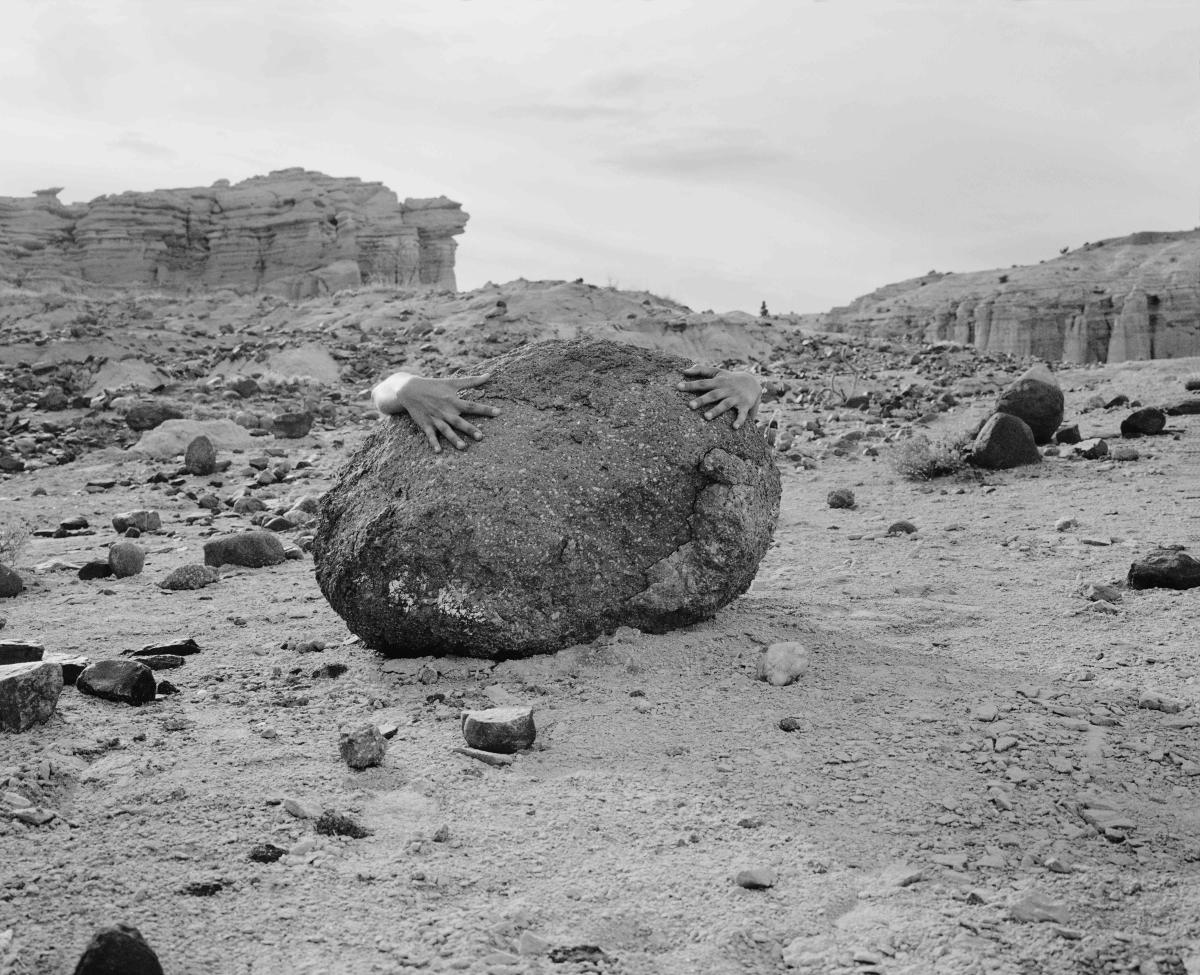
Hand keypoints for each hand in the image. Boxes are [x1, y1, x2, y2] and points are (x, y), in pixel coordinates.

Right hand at [371, 372, 499, 451]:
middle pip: (459, 421)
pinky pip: (430, 435)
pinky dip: (433, 443)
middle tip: (481, 437)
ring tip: (464, 448)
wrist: (410, 390)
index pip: (471, 405)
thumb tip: (489, 375)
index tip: (499, 413)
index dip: (485, 409)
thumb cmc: (434, 385)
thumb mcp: (452, 382)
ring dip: (454, 439)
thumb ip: (471, 381)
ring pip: (446, 430)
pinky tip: (439, 451)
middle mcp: (445, 411)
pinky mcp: (425, 424)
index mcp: (453, 401)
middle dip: (470, 429)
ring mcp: (435, 418)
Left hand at [677, 365, 761, 429]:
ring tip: (706, 417)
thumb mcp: (717, 372)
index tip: (678, 387)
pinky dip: (739, 420)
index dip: (690, 384)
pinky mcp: (744, 406)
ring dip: (716, 411)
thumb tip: (684, 370)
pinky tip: (734, 427)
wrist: (753, 383)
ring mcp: (735, 398)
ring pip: (725, 404)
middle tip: (689, 405)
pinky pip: (742, 414)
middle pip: (712, 395)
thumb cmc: (729, 378)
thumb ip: (701, 370)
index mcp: (718, 382)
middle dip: (701, 400)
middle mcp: (726, 390)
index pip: (702, 383)